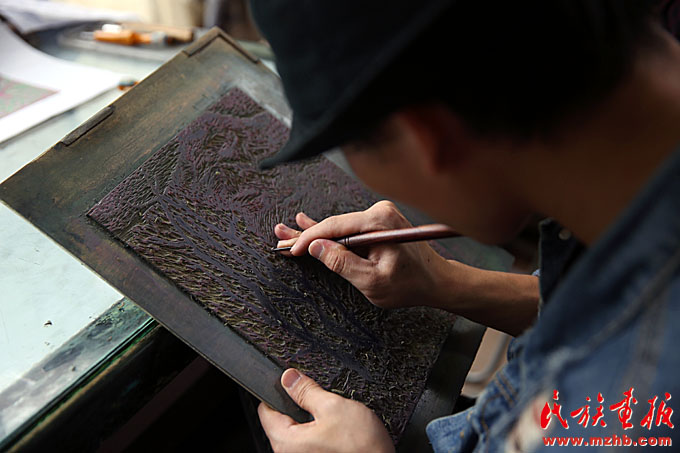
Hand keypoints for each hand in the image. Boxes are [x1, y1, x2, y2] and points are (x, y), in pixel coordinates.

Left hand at [258, 369, 393, 452]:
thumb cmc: (360, 448)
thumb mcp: (333, 407)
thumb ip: (307, 391)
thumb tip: (289, 378)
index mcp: (286, 442)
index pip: (266, 410)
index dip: (279, 392)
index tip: (290, 384)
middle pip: (282, 422)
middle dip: (298, 407)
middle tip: (320, 400)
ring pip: (298, 433)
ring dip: (312, 421)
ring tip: (333, 420)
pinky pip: (310, 444)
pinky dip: (320, 434)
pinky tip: (338, 433)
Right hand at [274, 200, 452, 308]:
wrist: (437, 281)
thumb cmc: (410, 284)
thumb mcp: (372, 281)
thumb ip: (341, 263)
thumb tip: (316, 248)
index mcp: (378, 222)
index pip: (333, 227)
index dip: (308, 239)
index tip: (290, 250)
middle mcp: (379, 212)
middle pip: (333, 224)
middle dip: (305, 234)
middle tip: (279, 237)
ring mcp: (380, 216)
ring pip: (339, 226)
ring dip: (315, 232)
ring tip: (287, 230)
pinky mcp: (379, 223)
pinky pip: (350, 228)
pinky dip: (332, 232)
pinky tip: (309, 224)